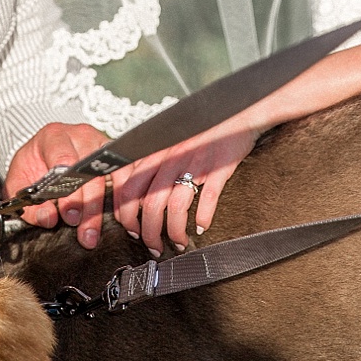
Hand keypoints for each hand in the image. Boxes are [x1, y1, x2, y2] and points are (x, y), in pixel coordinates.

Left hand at [4, 122, 109, 248]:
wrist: (41, 153)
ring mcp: (98, 142)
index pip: (63, 159)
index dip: (67, 190)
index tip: (68, 214)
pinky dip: (120, 197)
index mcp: (53, 137)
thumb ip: (28, 203)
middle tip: (80, 228)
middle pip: (88, 171)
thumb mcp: (18, 182)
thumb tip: (48, 218)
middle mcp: (79, 135)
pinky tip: (116, 217)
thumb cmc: (33, 164)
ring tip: (93, 232)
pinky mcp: (111, 154)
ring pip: (106, 175)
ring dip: (101, 207)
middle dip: (85, 205)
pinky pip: (122, 174)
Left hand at [112, 119, 259, 257]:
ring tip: (179, 243)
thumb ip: (151, 165)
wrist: (234, 114)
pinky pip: (207, 198)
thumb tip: (135, 194)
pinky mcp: (218, 167)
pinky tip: (201, 226)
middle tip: (154, 246)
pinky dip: (203, 217)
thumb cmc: (201, 131)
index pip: (129, 189)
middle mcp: (171, 159)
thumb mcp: (168, 143)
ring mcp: (194, 163)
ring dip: (174, 232)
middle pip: (149, 205)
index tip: (133, 230)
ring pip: (175, 207)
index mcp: (155, 154)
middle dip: (149, 233)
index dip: (126, 215)